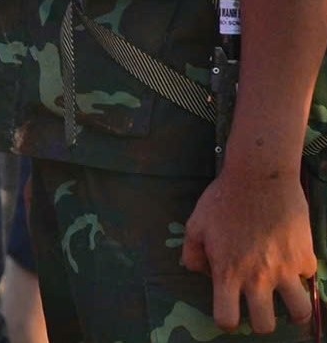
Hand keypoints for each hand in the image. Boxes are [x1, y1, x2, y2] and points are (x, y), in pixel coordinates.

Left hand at [182, 164, 318, 333]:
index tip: (231, 313)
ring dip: (293, 309)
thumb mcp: (196, 224)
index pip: (227, 318)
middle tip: (260, 308)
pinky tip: (291, 258)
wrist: (259, 177)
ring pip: (299, 312)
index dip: (228, 321)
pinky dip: (301, 271)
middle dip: (262, 322)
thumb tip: (196, 271)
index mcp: (228, 273)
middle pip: (265, 325)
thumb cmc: (223, 199)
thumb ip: (193, 253)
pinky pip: (308, 277)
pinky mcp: (306, 257)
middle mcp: (258, 278)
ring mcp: (285, 270)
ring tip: (287, 298)